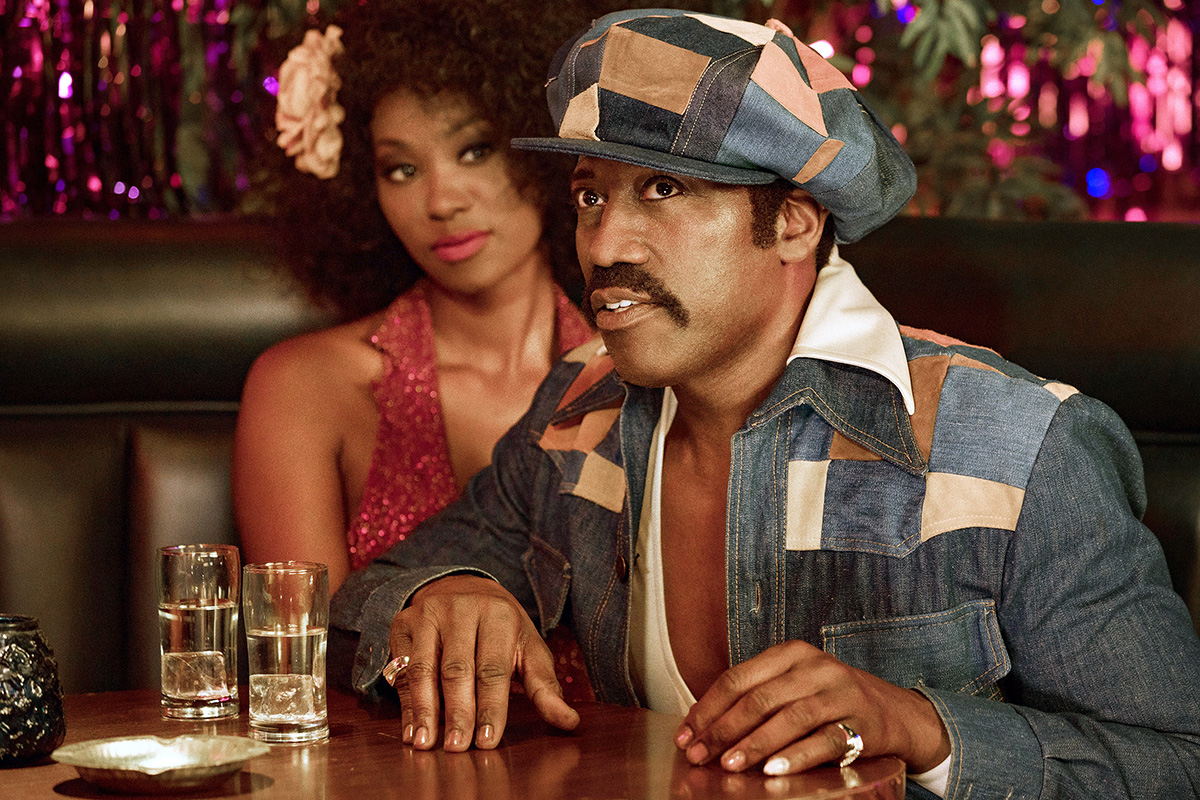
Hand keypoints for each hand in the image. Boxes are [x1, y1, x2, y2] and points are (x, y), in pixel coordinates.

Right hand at [387, 575, 579, 751]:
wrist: (464, 588)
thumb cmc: (501, 630)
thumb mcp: (528, 648)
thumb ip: (545, 687)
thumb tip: (569, 722)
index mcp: (498, 614)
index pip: (493, 668)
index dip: (490, 706)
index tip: (488, 740)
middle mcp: (461, 609)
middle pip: (457, 670)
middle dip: (458, 712)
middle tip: (458, 748)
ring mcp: (428, 614)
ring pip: (423, 668)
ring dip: (424, 710)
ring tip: (426, 743)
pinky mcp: (403, 623)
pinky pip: (401, 667)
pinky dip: (405, 702)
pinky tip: (411, 729)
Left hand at [673, 640, 949, 774]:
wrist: (893, 711)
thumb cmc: (828, 699)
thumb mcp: (792, 685)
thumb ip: (755, 697)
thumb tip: (701, 727)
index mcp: (790, 654)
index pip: (738, 679)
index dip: (708, 709)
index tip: (686, 735)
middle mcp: (815, 667)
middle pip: (759, 699)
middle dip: (723, 731)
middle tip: (700, 755)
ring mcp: (840, 693)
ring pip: (789, 718)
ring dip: (755, 744)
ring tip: (731, 764)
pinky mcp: (861, 722)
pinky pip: (825, 740)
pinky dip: (797, 756)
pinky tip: (775, 770)